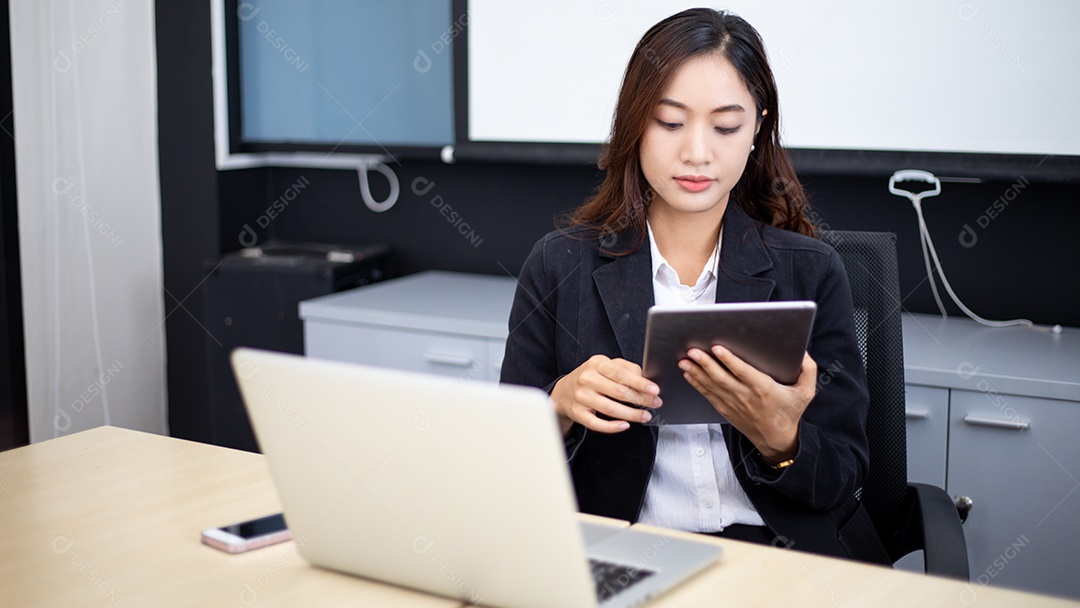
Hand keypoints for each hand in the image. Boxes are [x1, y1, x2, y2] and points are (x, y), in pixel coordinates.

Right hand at [551, 355, 661, 433]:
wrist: (563, 391)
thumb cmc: (590, 378)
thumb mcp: (605, 365)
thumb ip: (625, 368)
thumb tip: (644, 379)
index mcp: (596, 364)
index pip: (621, 373)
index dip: (639, 383)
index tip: (654, 390)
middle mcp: (587, 379)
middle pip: (618, 391)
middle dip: (640, 399)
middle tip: (655, 403)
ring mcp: (581, 397)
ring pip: (610, 408)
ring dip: (631, 414)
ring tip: (645, 416)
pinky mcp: (578, 413)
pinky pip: (597, 424)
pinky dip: (612, 427)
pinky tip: (625, 425)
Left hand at [680, 347, 816, 462]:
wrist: (776, 439)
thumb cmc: (790, 412)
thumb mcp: (806, 392)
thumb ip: (808, 370)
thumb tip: (804, 351)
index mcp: (764, 389)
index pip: (743, 372)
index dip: (729, 360)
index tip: (717, 349)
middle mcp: (745, 396)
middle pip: (722, 378)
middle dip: (705, 364)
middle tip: (693, 351)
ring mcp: (733, 404)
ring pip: (711, 386)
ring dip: (696, 372)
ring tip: (684, 360)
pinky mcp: (725, 409)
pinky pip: (708, 395)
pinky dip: (697, 384)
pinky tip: (688, 374)